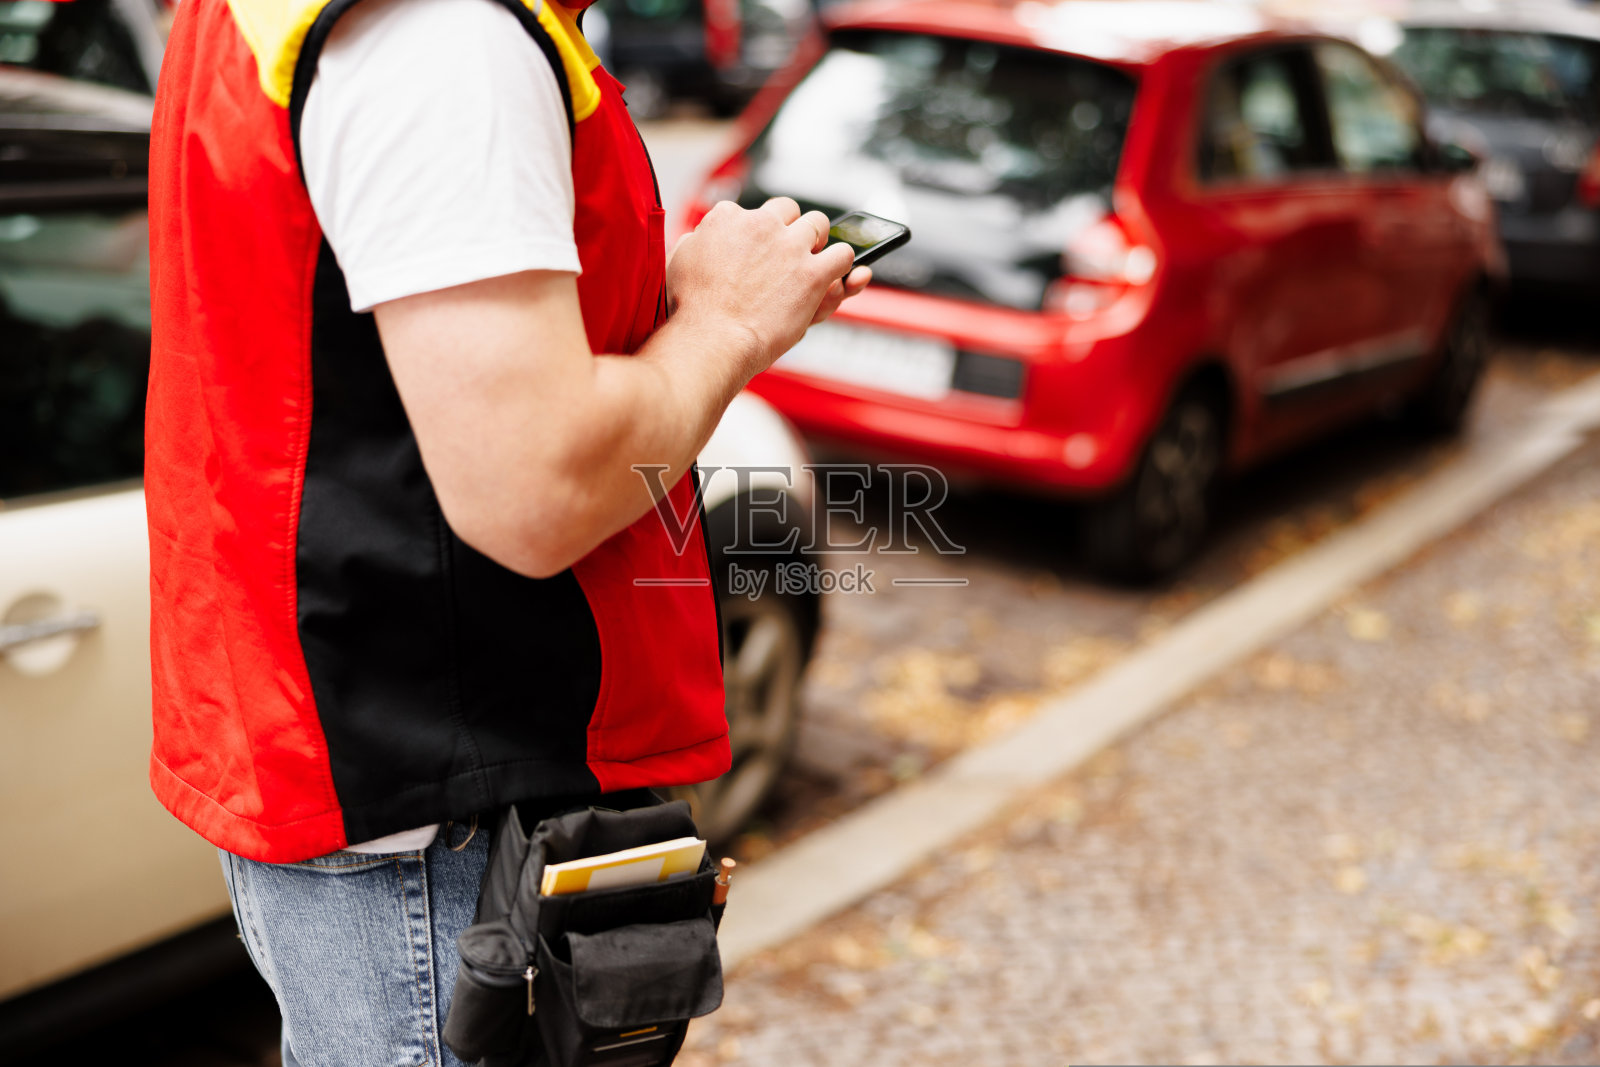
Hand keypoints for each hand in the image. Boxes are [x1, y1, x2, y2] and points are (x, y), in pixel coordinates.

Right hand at [666, 197, 860, 381]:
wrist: (711, 340)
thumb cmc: (692, 309)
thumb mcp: (679, 263)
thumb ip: (695, 242)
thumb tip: (698, 237)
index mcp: (726, 217)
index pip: (751, 211)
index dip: (757, 232)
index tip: (756, 249)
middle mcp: (760, 224)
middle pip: (789, 210)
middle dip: (791, 228)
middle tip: (790, 251)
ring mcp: (790, 246)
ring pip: (819, 225)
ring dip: (818, 242)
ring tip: (813, 261)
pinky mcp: (812, 273)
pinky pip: (843, 255)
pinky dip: (842, 263)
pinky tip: (835, 274)